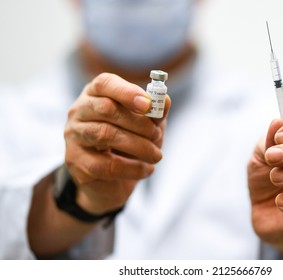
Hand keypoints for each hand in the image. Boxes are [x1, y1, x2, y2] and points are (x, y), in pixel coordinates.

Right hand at [64, 73, 170, 214]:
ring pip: (105, 135)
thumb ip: (156, 112)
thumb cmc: (131, 142)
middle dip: (138, 123)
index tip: (148, 104)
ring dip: (138, 146)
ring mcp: (73, 135)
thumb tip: (165, 100)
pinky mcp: (75, 161)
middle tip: (157, 136)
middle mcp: (79, 110)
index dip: (127, 92)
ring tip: (156, 155)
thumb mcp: (148, 125)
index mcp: (96, 93)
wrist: (114, 180)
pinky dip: (132, 168)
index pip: (105, 83)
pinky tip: (146, 169)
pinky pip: (105, 164)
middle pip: (106, 108)